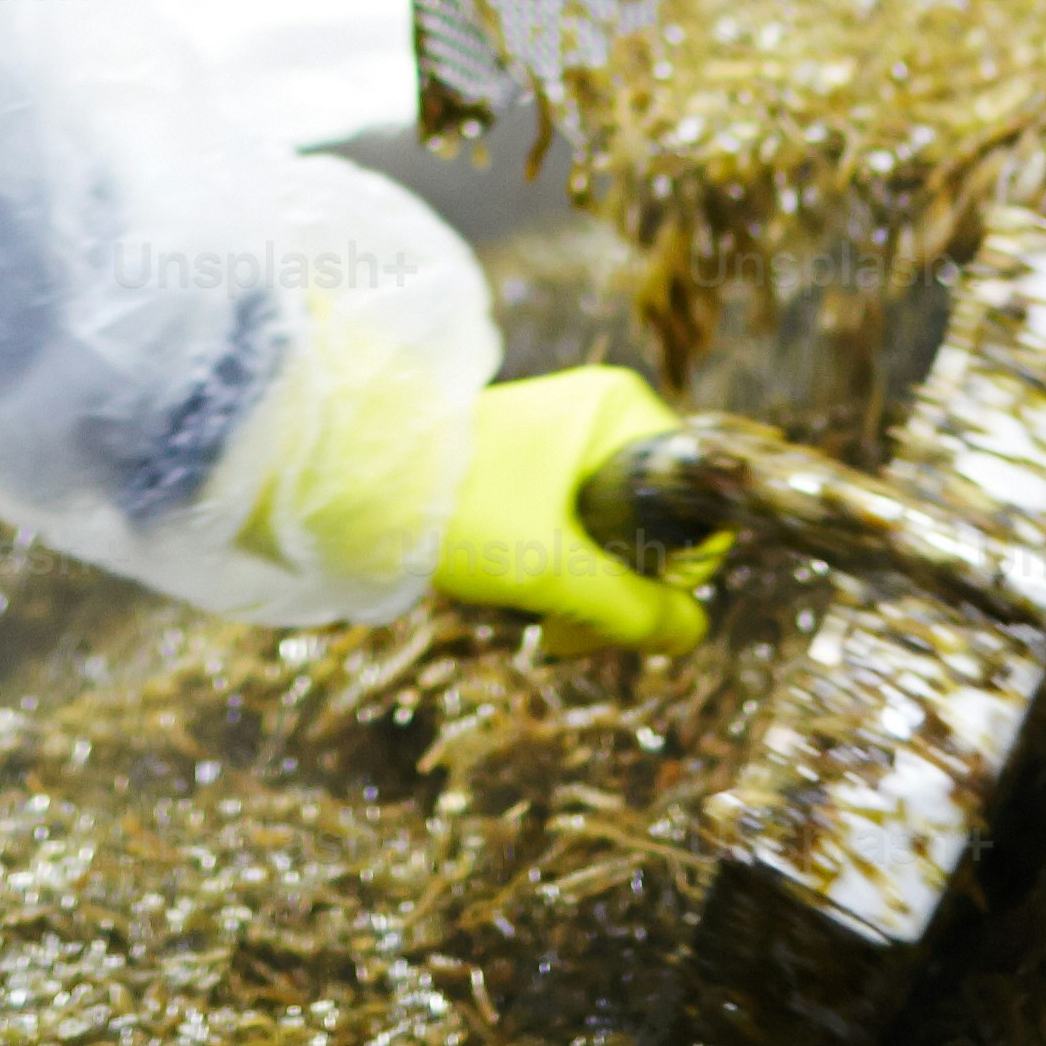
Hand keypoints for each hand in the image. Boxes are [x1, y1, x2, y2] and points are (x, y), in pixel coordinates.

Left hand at [435, 364, 719, 652]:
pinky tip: (518, 597)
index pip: (693, 501)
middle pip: (652, 524)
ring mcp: (563, 440)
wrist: (352, 481)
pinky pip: (572, 530)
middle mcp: (601, 415)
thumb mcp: (553, 568)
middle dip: (620, 588)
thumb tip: (693, 634)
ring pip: (610, 536)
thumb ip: (631, 608)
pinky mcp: (530, 468)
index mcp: (622, 410)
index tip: (629, 606)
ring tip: (536, 617)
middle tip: (570, 627)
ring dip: (584, 588)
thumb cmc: (458, 508)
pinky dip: (555, 570)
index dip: (677, 568)